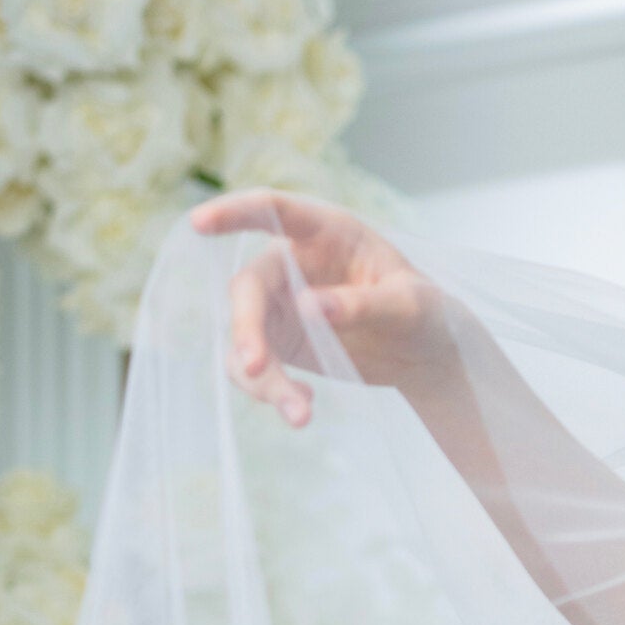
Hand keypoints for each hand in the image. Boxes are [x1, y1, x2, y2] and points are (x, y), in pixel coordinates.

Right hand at [191, 189, 449, 428]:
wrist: (424, 352)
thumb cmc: (423, 312)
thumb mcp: (408, 305)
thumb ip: (363, 304)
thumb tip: (309, 306)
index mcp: (326, 233)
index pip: (274, 210)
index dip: (235, 212)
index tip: (200, 222)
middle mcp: (293, 264)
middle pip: (248, 288)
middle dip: (246, 328)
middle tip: (257, 368)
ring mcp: (280, 304)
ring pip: (245, 335)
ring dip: (260, 377)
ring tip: (300, 414)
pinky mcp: (278, 342)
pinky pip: (254, 367)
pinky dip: (269, 391)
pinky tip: (303, 409)